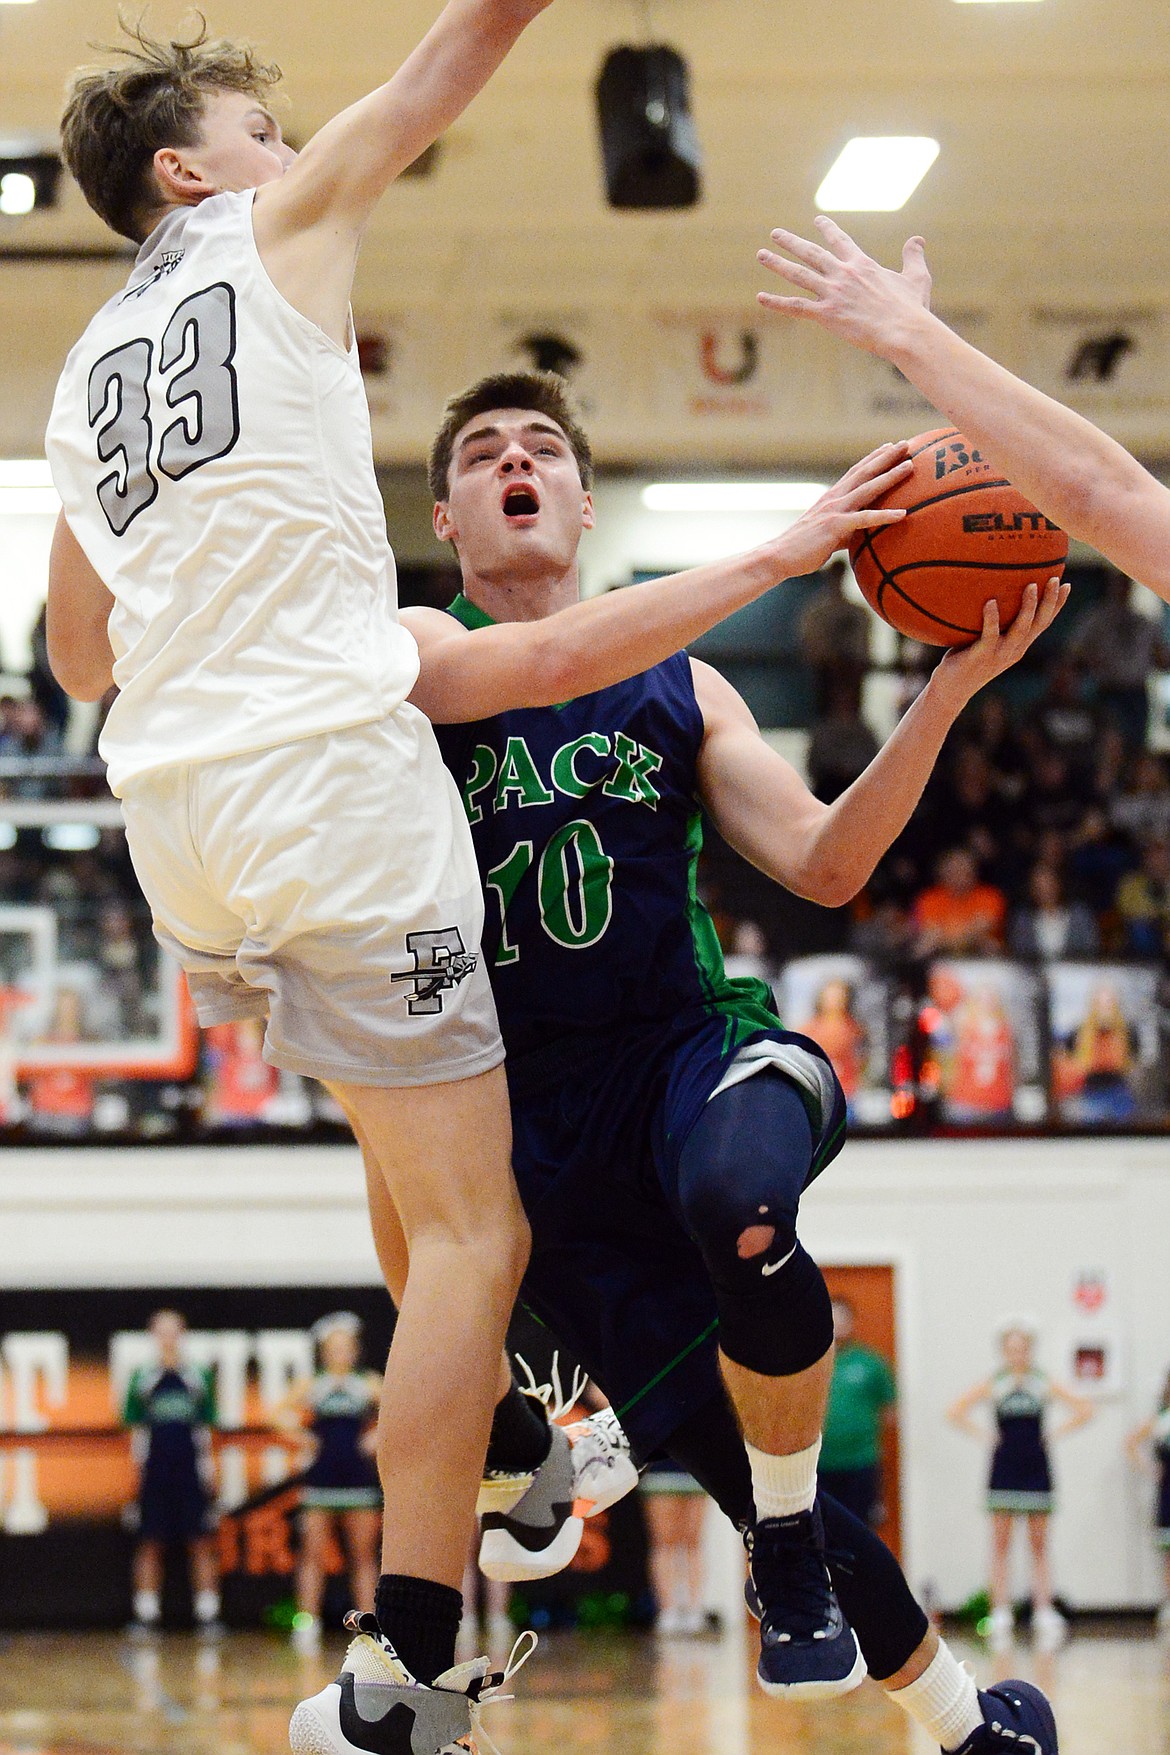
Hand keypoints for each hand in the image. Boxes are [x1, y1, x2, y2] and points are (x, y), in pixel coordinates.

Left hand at [757, 217, 932, 356]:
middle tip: (775, 233)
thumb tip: (917, 239)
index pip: (840, 241)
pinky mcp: (826, 314)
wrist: (903, 330)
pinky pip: (796, 307)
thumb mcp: (916, 277)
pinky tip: (760, 297)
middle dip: (791, 242)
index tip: (817, 220)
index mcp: (862, 264)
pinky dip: (777, 302)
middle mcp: (843, 274)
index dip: (827, 229)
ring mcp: (833, 293)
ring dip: (778, 263)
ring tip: (761, 254)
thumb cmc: (912, 307)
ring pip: (798, 274)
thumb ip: (913, 256)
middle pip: (811, 253)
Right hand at [772, 442, 912, 576]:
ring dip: (890, 476)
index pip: (856, 472)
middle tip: (906, 444)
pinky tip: (903, 514)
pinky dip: (884, 516)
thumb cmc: (803, 549)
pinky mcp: (835, 526)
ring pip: (868, 488)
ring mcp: (835, 510)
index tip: (890, 446)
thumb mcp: (828, 534)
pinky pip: (864, 519)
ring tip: (910, 466)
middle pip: (865, 472)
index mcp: (832, 497)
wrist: (779, 557)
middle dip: (887, 457)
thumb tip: (863, 535)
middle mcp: (835, 498)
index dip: (873, 458)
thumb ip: (847, 530)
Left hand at [932, 579, 1069, 706]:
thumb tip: (993, 591)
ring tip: (1030, 586)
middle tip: (1053, 579)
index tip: (1066, 584)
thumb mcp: (986, 640)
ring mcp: (998, 655)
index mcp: (1019, 646)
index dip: (1057, 605)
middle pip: (1038, 624)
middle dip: (1049, 602)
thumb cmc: (966, 659)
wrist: (951, 690)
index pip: (1043, 623)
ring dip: (1028, 608)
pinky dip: (991, 619)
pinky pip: (989, 636)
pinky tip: (991, 602)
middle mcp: (1014, 650)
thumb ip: (994, 623)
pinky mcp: (980, 657)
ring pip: (1020, 630)